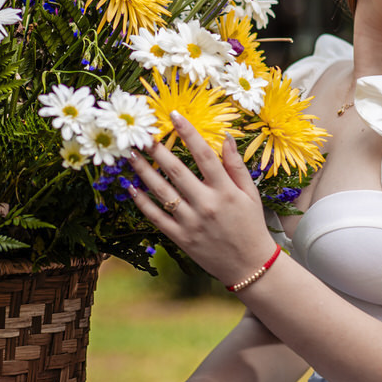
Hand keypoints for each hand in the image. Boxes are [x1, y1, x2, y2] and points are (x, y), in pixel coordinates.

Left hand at [128, 111, 277, 287]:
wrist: (250, 266)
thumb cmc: (251, 226)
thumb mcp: (250, 194)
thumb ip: (236, 165)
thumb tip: (226, 137)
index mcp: (225, 190)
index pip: (204, 154)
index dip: (188, 132)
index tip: (174, 115)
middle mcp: (206, 204)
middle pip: (176, 170)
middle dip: (157, 150)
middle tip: (142, 134)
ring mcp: (191, 222)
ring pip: (162, 192)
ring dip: (143, 171)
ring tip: (131, 155)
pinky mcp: (181, 238)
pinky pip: (156, 217)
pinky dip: (142, 202)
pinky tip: (131, 187)